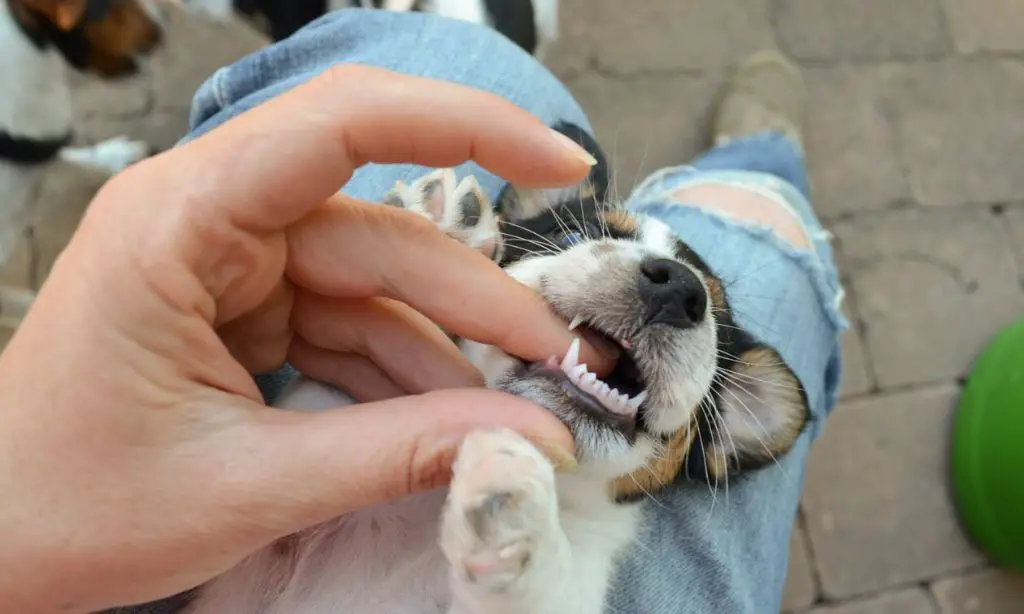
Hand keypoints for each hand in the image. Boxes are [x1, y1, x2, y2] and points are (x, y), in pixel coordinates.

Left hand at [0, 65, 610, 612]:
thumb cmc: (66, 509)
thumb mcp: (247, 485)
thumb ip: (396, 454)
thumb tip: (527, 439)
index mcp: (182, 221)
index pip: (341, 124)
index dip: (465, 123)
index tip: (560, 161)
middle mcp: (212, 219)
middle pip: (382, 231)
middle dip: (476, 298)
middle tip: (558, 361)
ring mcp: (234, 266)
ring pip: (379, 285)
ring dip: (448, 349)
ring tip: (515, 410)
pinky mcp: (249, 310)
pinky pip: (354, 325)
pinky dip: (405, 374)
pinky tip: (450, 421)